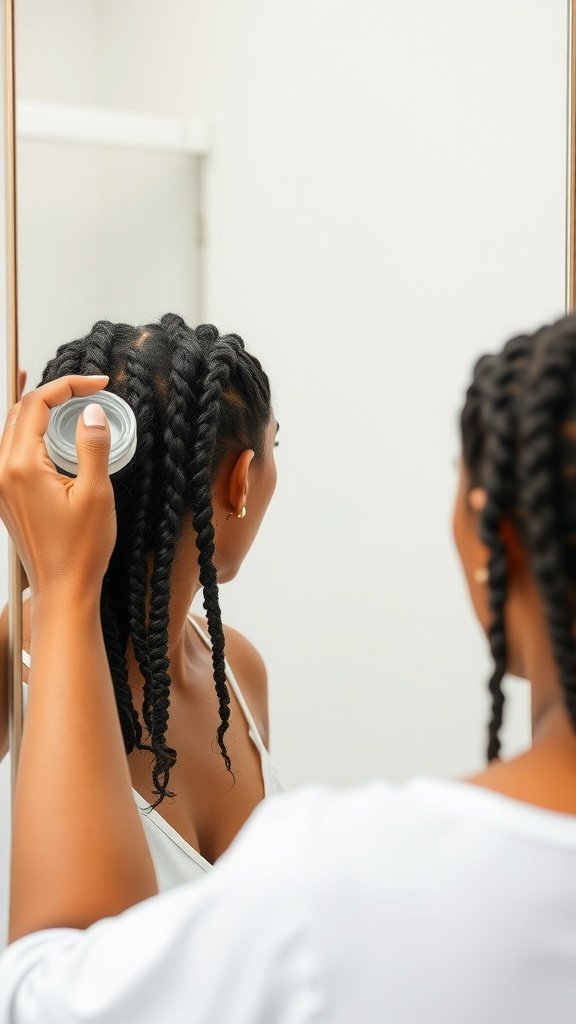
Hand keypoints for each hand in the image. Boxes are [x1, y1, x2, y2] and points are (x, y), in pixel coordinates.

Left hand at [0, 375, 114, 595]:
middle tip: (87, 388)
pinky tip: (51, 433)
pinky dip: (31, 433)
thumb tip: (92, 411)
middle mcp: (2, 472)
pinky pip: (11, 450)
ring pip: (13, 428)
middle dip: (53, 392)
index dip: (68, 385)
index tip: (97, 383)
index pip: (37, 404)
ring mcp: (0, 485)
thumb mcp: (96, 494)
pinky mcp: (5, 496)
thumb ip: (92, 446)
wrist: (62, 590)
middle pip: (20, 411)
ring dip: (40, 410)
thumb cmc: (80, 551)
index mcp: (21, 467)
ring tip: (71, 403)